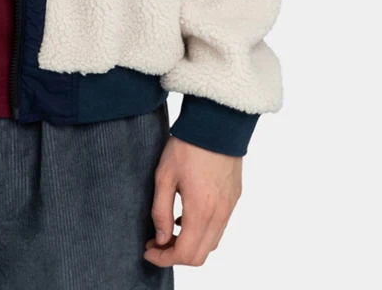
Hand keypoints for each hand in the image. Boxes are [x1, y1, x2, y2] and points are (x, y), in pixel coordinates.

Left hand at [143, 136, 241, 267]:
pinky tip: (185, 217)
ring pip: (211, 243)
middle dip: (175, 255)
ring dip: (190, 245)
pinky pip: (219, 227)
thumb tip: (161, 237)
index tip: (148, 250)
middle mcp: (219, 215)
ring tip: (168, 231)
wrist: (216, 124)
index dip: (164, 258)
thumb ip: (161, 210)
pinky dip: (202, 232)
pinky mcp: (233, 198)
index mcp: (201, 211)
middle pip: (200, 255)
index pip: (185, 254)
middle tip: (156, 242)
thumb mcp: (164, 176)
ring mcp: (229, 207)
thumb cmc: (187, 146)